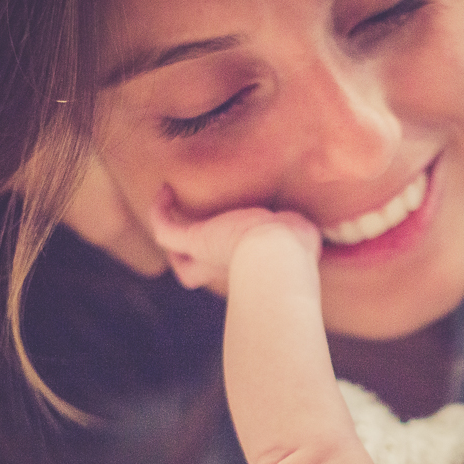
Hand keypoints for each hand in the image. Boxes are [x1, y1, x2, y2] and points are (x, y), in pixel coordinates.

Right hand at [149, 186, 320, 294]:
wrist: (280, 252)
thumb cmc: (296, 248)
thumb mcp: (299, 234)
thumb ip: (296, 228)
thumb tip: (302, 222)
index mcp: (249, 265)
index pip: (231, 269)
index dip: (226, 259)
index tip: (238, 240)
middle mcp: (224, 266)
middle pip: (191, 272)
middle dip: (187, 259)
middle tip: (190, 238)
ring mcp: (206, 254)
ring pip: (176, 249)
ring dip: (170, 227)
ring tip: (169, 199)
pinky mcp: (195, 240)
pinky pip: (164, 228)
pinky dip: (160, 210)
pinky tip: (165, 190)